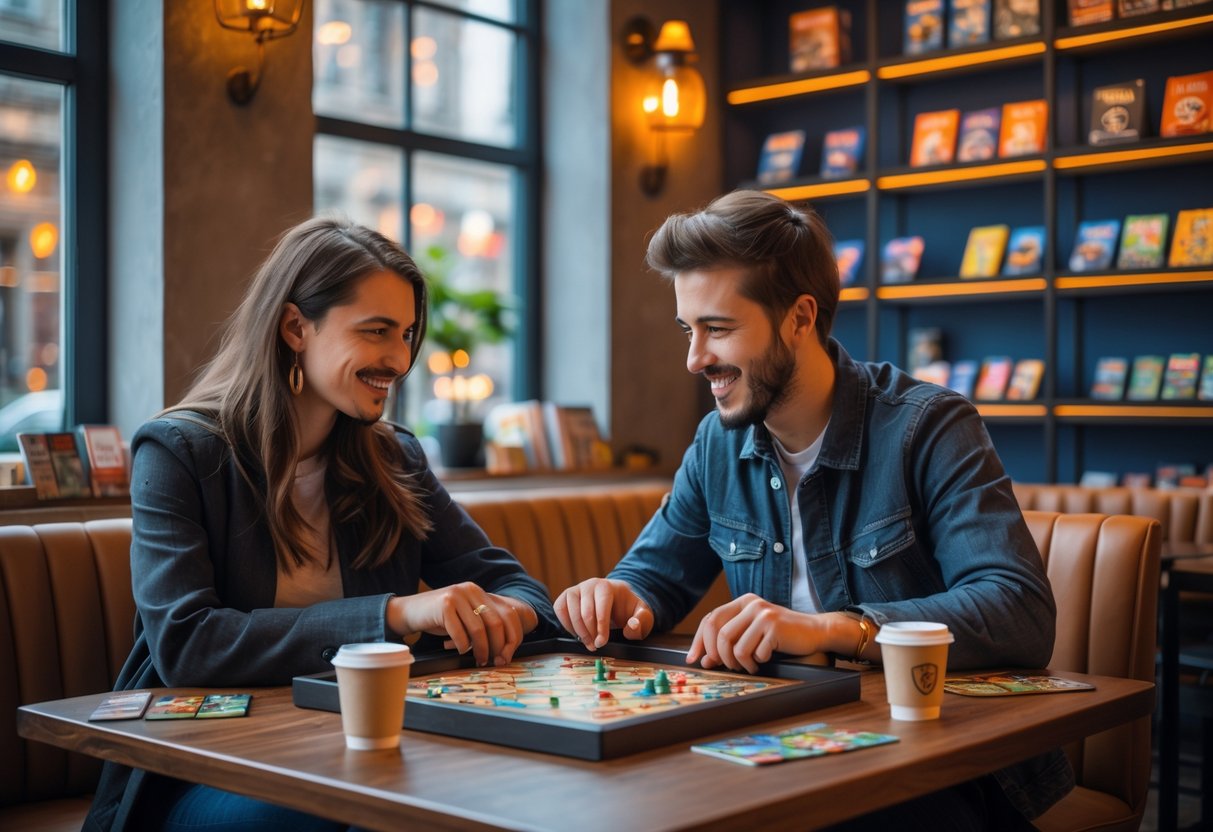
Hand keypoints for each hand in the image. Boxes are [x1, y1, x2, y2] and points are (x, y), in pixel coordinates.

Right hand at [387, 582, 537, 666]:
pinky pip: (460, 633)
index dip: (511, 637)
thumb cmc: (439, 619)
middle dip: (497, 646)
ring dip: (481, 649)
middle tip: (495, 661)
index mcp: (479, 592)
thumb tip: (504, 649)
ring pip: (478, 629)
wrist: (409, 611)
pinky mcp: (444, 605)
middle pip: (495, 622)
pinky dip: (462, 646)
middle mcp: (471, 590)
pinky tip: (460, 651)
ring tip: (479, 659)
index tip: (507, 655)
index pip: (507, 614)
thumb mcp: (464, 617)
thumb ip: (482, 625)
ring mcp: (457, 596)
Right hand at [554, 578, 652, 649]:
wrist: (616, 601)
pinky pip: (560, 610)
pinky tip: (577, 633)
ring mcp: (576, 589)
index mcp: (608, 586)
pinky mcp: (565, 597)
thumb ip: (642, 620)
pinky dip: (566, 625)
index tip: (602, 642)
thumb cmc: (628, 609)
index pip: (602, 606)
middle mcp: (590, 585)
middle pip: (585, 612)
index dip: (601, 627)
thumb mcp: (642, 615)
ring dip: (578, 632)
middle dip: (590, 633)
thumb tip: (632, 625)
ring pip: (570, 611)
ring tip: (588, 643)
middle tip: (595, 646)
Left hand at [686, 593, 830, 673]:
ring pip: (735, 646)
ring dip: (739, 663)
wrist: (814, 631)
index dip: (699, 641)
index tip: (693, 659)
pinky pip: (754, 652)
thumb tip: (704, 659)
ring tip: (749, 665)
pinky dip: (757, 661)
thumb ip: (729, 641)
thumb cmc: (780, 635)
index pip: (711, 619)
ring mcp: (763, 614)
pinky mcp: (774, 627)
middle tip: (727, 667)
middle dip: (718, 655)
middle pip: (720, 633)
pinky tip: (765, 659)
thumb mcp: (752, 633)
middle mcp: (751, 604)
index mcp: (742, 602)